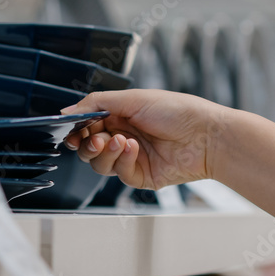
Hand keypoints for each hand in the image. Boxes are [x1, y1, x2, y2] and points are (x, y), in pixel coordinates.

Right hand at [61, 89, 228, 189]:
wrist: (207, 136)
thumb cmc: (178, 111)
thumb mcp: (133, 98)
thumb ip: (96, 103)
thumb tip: (67, 109)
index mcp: (120, 116)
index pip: (87, 126)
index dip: (78, 129)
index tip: (72, 129)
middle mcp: (123, 137)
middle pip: (88, 149)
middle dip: (87, 144)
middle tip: (95, 138)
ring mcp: (131, 158)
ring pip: (99, 164)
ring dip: (105, 152)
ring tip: (121, 141)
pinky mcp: (141, 176)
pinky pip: (119, 173)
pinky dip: (123, 160)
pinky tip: (134, 149)